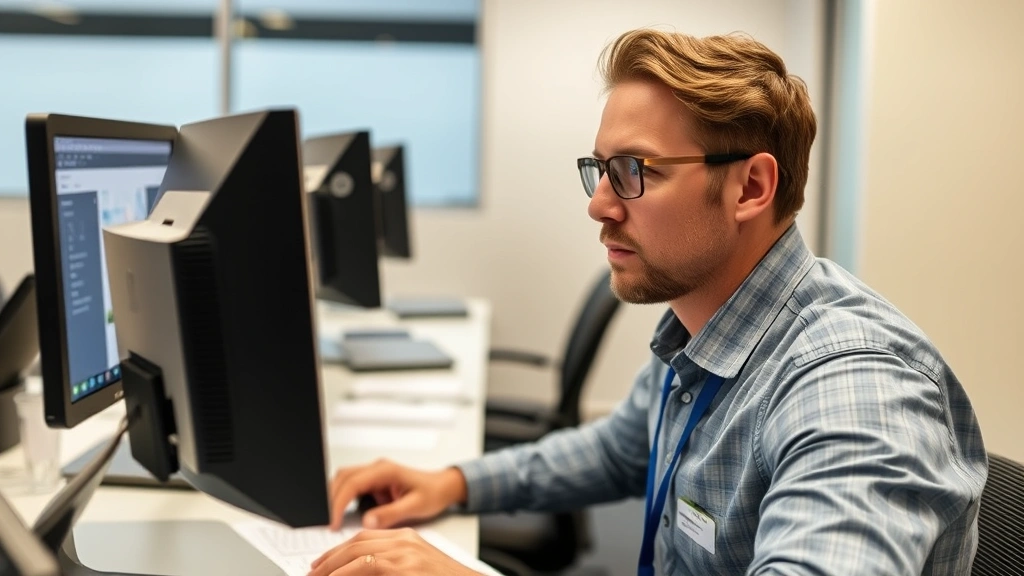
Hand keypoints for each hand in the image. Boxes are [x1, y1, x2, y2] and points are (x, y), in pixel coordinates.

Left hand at [308, 528, 482, 575]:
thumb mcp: (417, 567)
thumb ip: (391, 566)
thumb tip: (361, 571)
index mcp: (408, 538)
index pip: (364, 537)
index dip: (338, 550)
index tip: (322, 564)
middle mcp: (406, 541)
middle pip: (357, 542)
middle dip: (329, 559)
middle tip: (312, 572)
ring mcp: (407, 554)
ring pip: (358, 553)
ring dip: (332, 567)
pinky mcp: (407, 568)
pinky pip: (368, 567)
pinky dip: (346, 573)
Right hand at [328, 459, 467, 529]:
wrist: (443, 487)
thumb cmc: (432, 493)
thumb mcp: (415, 506)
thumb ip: (391, 514)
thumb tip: (367, 522)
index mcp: (385, 470)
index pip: (352, 483)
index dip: (338, 503)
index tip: (333, 522)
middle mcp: (377, 468)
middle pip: (343, 477)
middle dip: (331, 499)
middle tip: (328, 523)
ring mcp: (374, 473)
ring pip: (344, 480)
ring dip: (336, 497)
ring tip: (333, 520)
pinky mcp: (373, 481)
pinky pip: (352, 487)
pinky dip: (343, 499)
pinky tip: (342, 514)